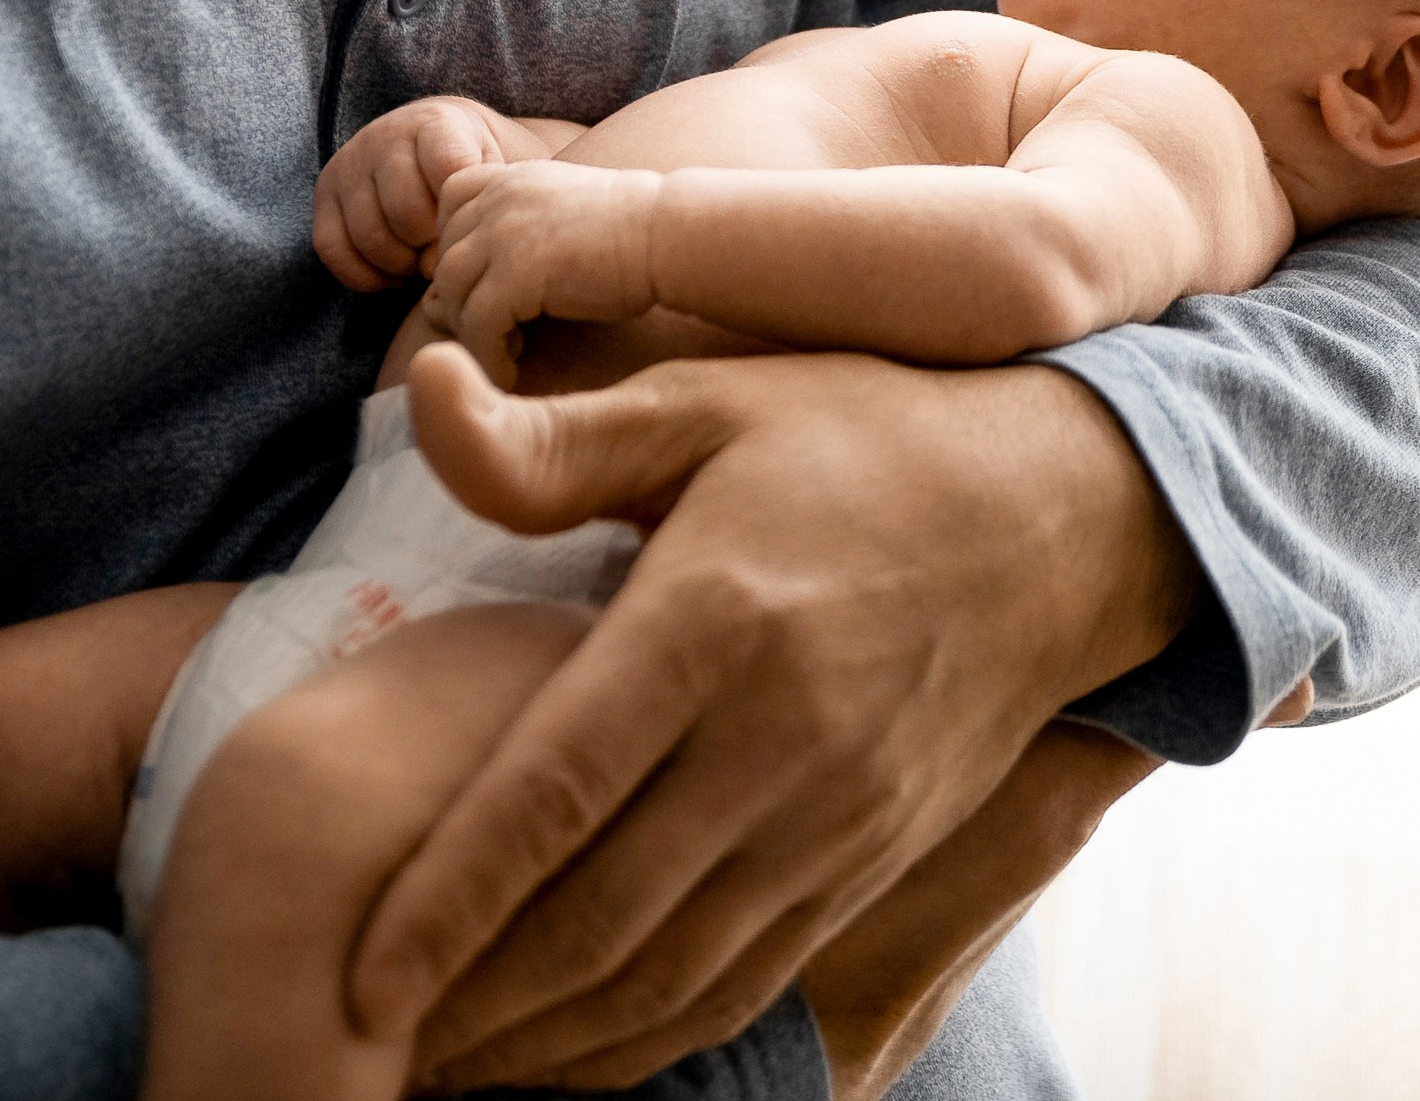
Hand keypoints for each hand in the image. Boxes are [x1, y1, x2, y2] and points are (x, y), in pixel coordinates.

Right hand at [314, 98, 516, 288]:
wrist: (438, 142)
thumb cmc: (475, 165)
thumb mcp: (495, 167)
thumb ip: (485, 200)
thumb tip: (445, 260)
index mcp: (435, 122)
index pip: (447, 170)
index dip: (459, 216)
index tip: (469, 229)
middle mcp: (385, 135)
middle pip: (405, 211)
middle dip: (430, 246)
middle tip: (446, 254)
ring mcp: (350, 163)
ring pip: (369, 235)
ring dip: (400, 264)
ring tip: (423, 262)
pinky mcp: (325, 193)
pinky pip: (332, 249)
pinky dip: (364, 275)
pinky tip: (394, 274)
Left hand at [350, 339, 1195, 1090]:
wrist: (1064, 515)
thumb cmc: (862, 437)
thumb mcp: (708, 401)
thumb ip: (552, 436)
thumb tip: (413, 386)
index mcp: (717, 620)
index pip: (557, 790)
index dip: (449, 899)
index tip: (356, 978)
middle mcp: (780, 741)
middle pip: (602, 918)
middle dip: (472, 1003)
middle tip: (358, 1049)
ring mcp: (834, 819)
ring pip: (670, 978)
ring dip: (551, 1040)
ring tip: (442, 1067)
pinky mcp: (868, 863)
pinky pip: (741, 986)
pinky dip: (648, 1040)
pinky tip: (572, 1050)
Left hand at [428, 162, 664, 384]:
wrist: (672, 235)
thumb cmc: (633, 235)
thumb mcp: (563, 219)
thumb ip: (512, 239)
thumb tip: (443, 295)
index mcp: (513, 177)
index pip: (450, 204)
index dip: (460, 247)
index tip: (490, 283)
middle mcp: (500, 196)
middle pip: (447, 257)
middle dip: (464, 300)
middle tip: (498, 334)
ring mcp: (505, 231)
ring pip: (453, 292)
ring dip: (473, 333)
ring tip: (505, 355)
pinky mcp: (517, 272)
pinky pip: (477, 324)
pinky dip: (487, 356)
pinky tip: (512, 371)